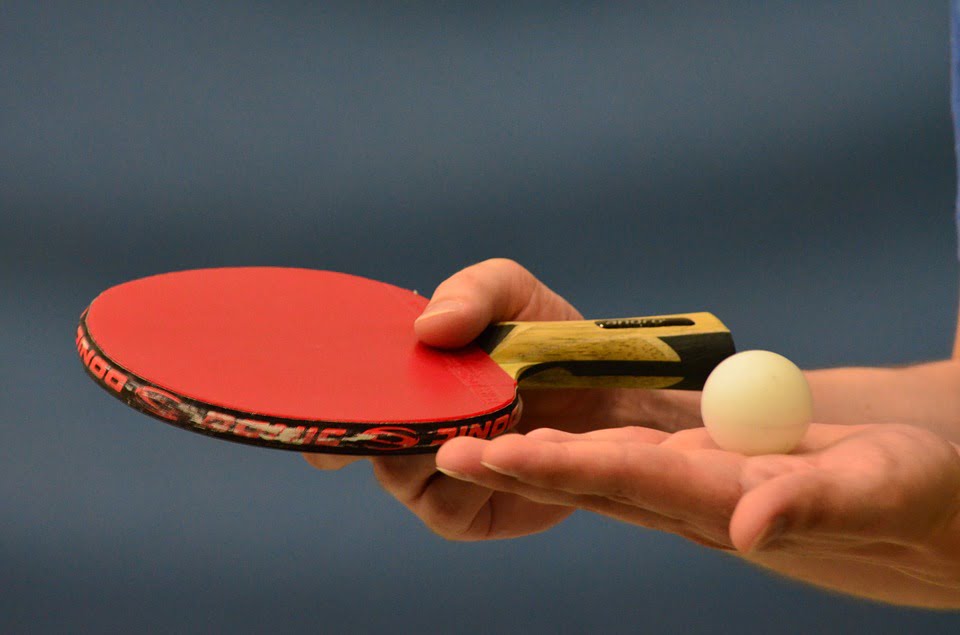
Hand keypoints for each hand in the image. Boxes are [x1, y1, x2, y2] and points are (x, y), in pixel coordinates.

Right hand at [304, 258, 696, 538]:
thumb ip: (472, 293)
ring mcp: (433, 480)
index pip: (345, 400)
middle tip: (415, 390)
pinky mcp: (467, 514)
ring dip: (434, 438)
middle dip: (382, 415)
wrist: (618, 395)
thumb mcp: (513, 295)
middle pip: (366, 436)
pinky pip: (443, 502)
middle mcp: (407, 434)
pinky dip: (465, 471)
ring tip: (493, 404)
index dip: (318, 403)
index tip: (307, 400)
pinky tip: (503, 441)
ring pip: (399, 471)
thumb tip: (427, 330)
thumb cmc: (554, 343)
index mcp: (405, 384)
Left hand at [434, 422, 959, 607]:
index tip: (500, 454)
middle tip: (444, 450)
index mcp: (730, 500)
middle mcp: (693, 501)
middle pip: (592, 481)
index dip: (566, 466)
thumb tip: (752, 527)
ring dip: (530, 458)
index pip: (634, 481)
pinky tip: (530, 439)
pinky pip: (620, 463)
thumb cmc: (906, 492)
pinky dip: (571, 450)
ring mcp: (688, 488)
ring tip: (464, 444)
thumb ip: (816, 504)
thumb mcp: (878, 487)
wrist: (901, 500)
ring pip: (595, 473)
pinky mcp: (693, 472)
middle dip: (518, 467)